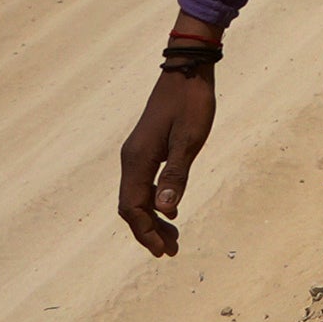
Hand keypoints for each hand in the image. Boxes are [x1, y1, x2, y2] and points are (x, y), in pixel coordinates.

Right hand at [116, 64, 214, 254]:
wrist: (187, 70)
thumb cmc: (191, 103)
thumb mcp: (189, 139)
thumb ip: (177, 174)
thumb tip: (166, 210)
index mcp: (137, 160)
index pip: (133, 207)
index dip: (145, 232)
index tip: (162, 251)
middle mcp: (131, 159)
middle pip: (131, 206)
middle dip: (147, 231)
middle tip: (170, 251)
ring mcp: (136, 154)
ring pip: (136, 196)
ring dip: (152, 218)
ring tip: (173, 237)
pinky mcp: (146, 149)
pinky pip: (143, 184)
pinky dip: (154, 202)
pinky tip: (170, 209)